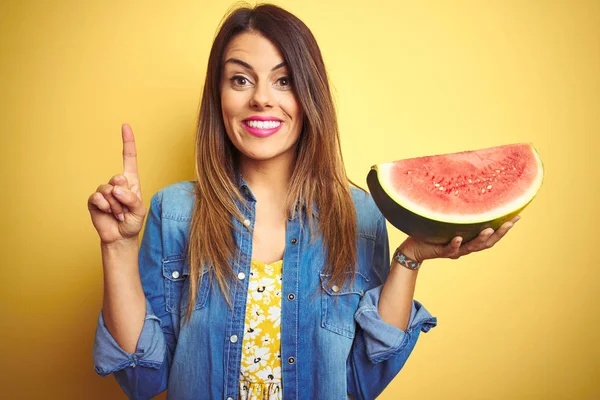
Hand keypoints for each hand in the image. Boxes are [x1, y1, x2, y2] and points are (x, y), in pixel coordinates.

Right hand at [87, 124, 146, 244]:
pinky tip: (108, 213)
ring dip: (115, 205)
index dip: (127, 142)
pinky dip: (105, 207)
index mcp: (131, 181)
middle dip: (124, 196)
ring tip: (119, 214)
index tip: (125, 125)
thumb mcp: (139, 210)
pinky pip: (98, 197)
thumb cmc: (132, 222)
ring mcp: (104, 191)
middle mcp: (117, 183)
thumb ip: (131, 198)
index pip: (129, 158)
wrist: (120, 237)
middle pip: (118, 178)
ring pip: (108, 190)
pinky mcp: (94, 200)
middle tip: (125, 208)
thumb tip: (116, 188)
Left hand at [400, 215, 520, 262]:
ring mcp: (454, 250)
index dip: (505, 227)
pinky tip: (458, 238)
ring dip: (481, 239)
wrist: (414, 247)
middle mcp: (465, 246)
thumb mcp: (448, 218)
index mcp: (470, 238)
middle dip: (500, 233)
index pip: (492, 233)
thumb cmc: (432, 230)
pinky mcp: (440, 251)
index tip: (518, 216)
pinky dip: (455, 244)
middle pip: (487, 242)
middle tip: (510, 222)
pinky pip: (449, 249)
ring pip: (471, 247)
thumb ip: (459, 210)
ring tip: (489, 230)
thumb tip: (467, 184)